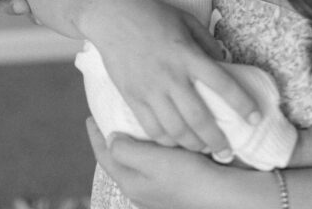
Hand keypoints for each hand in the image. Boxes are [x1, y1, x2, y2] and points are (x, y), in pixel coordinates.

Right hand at [83, 0, 259, 155]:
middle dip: (217, 140)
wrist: (111, 16)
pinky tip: (175, 142)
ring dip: (193, 145)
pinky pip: (152, 129)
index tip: (255, 118)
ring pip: (176, 130)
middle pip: (199, 119)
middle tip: (227, 152)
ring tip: (203, 149)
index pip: (222, 84)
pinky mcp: (132, 98)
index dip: (242, 104)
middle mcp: (170, 76)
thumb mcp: (185, 19)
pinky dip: (166, 141)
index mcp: (187, 55)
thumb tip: (224, 63)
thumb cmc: (151, 14)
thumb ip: (207, 42)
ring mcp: (150, 90)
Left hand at [87, 118, 229, 208]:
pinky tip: (158, 137)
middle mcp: (140, 189)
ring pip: (136, 161)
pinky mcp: (174, 185)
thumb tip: (111, 139)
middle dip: (112, 139)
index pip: (104, 155)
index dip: (95, 135)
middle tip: (110, 117)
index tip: (90, 116)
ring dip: (131, 144)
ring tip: (132, 123)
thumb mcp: (151, 161)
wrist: (221, 195)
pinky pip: (154, 163)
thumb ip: (125, 150)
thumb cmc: (185, 177)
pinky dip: (150, 148)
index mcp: (130, 182)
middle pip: (118, 159)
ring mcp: (157, 189)